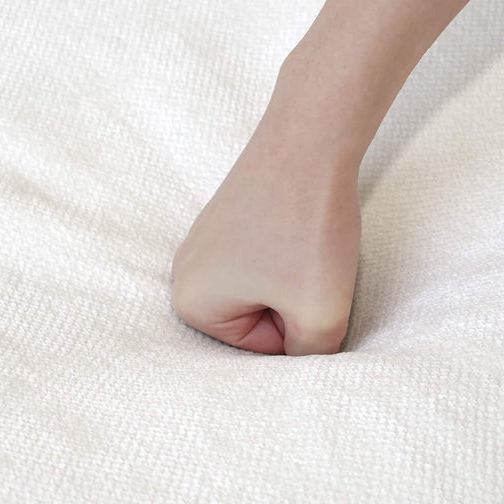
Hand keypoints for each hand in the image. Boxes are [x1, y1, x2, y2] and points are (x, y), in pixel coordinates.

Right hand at [171, 138, 359, 355]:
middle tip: (310, 266)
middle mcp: (183, 274)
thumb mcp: (320, 316)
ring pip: (267, 289)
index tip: (307, 286)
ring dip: (296, 278)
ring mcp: (203, 242)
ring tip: (306, 245)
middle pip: (260, 321)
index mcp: (190, 305)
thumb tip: (307, 364)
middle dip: (294, 304)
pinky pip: (266, 259)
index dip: (299, 326)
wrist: (310, 138)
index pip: (262, 351)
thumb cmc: (307, 229)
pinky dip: (291, 251)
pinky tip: (300, 225)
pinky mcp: (227, 218)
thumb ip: (311, 359)